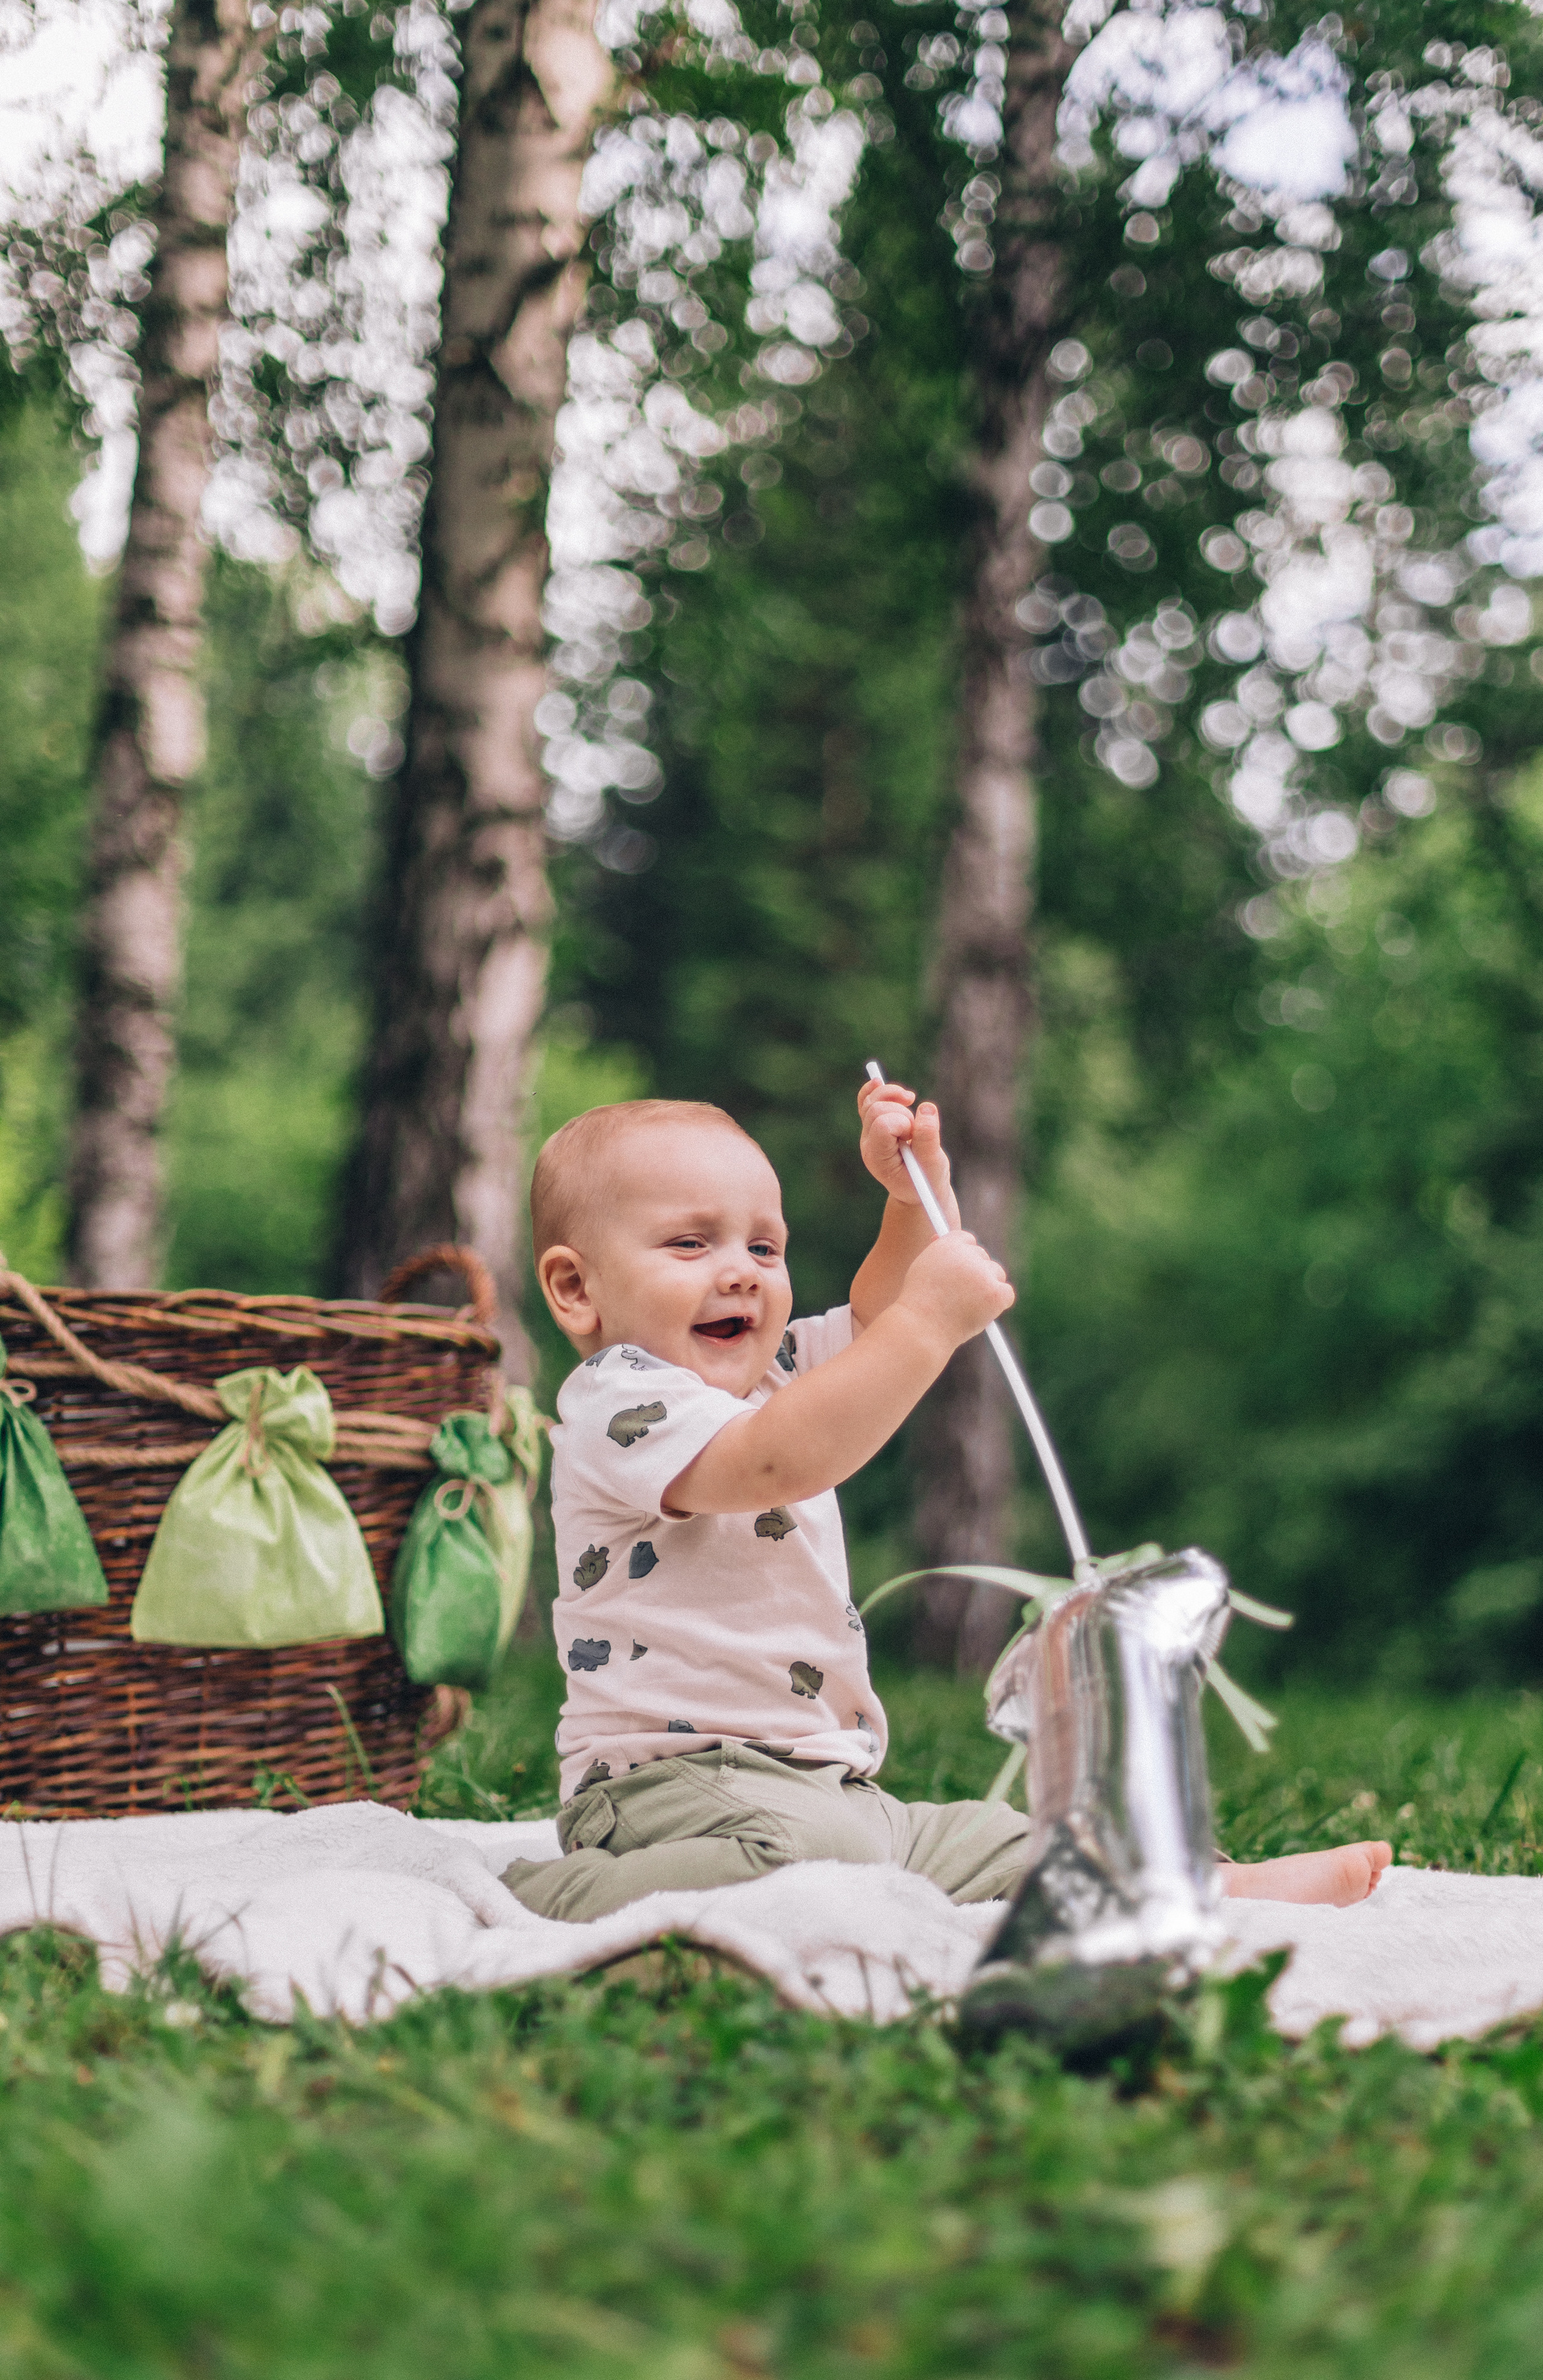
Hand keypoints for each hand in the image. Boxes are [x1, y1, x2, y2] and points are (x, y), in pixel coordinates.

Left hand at [858, 1079, 957, 1222]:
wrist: (920, 1189)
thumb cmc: (927, 1181)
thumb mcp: (933, 1165)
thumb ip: (928, 1138)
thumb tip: (926, 1107)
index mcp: (878, 1158)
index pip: (883, 1125)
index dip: (903, 1124)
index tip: (914, 1137)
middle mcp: (868, 1144)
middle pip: (876, 1110)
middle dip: (902, 1113)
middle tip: (914, 1131)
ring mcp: (869, 1134)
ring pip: (871, 1101)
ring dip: (893, 1097)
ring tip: (910, 1106)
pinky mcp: (876, 1125)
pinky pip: (866, 1100)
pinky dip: (874, 1090)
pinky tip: (879, 1082)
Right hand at [894, 1231, 1013, 1353]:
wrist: (922, 1328)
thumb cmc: (918, 1303)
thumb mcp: (922, 1269)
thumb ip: (937, 1254)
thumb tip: (940, 1237)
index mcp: (948, 1244)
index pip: (967, 1240)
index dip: (965, 1256)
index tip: (961, 1272)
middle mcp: (967, 1254)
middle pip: (983, 1256)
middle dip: (977, 1273)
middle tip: (962, 1295)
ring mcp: (983, 1273)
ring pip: (997, 1273)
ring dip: (988, 1287)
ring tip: (967, 1305)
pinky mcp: (995, 1292)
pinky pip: (1007, 1293)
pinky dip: (998, 1304)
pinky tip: (979, 1312)